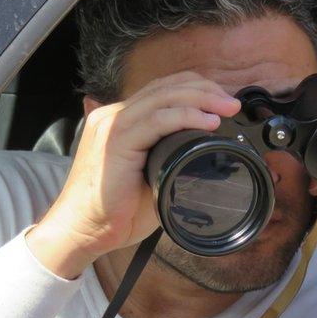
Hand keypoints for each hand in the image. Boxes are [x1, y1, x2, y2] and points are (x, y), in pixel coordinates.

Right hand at [27, 71, 241, 278]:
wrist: (83, 230)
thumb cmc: (114, 210)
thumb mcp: (149, 177)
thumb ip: (167, 159)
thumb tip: (201, 156)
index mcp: (119, 120)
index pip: (161, 90)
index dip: (195, 88)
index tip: (222, 101)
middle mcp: (113, 115)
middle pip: (165, 87)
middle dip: (204, 90)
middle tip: (232, 102)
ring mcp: (112, 126)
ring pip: (163, 98)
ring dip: (201, 99)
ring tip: (227, 109)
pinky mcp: (115, 142)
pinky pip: (156, 120)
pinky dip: (186, 117)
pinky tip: (207, 123)